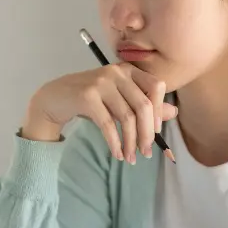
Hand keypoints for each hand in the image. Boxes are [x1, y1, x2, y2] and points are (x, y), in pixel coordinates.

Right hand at [21, 63, 177, 163]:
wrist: (55, 98)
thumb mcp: (119, 101)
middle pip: (143, 105)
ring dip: (131, 142)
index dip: (159, 111)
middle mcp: (116, 72)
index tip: (155, 133)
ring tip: (131, 158)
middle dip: (147, 134)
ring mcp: (101, 82)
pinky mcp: (87, 96)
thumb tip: (173, 113)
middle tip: (146, 153)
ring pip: (127, 117)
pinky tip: (117, 154)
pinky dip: (115, 143)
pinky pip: (108, 124)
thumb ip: (144, 105)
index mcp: (128, 70)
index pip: (156, 86)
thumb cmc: (90, 100)